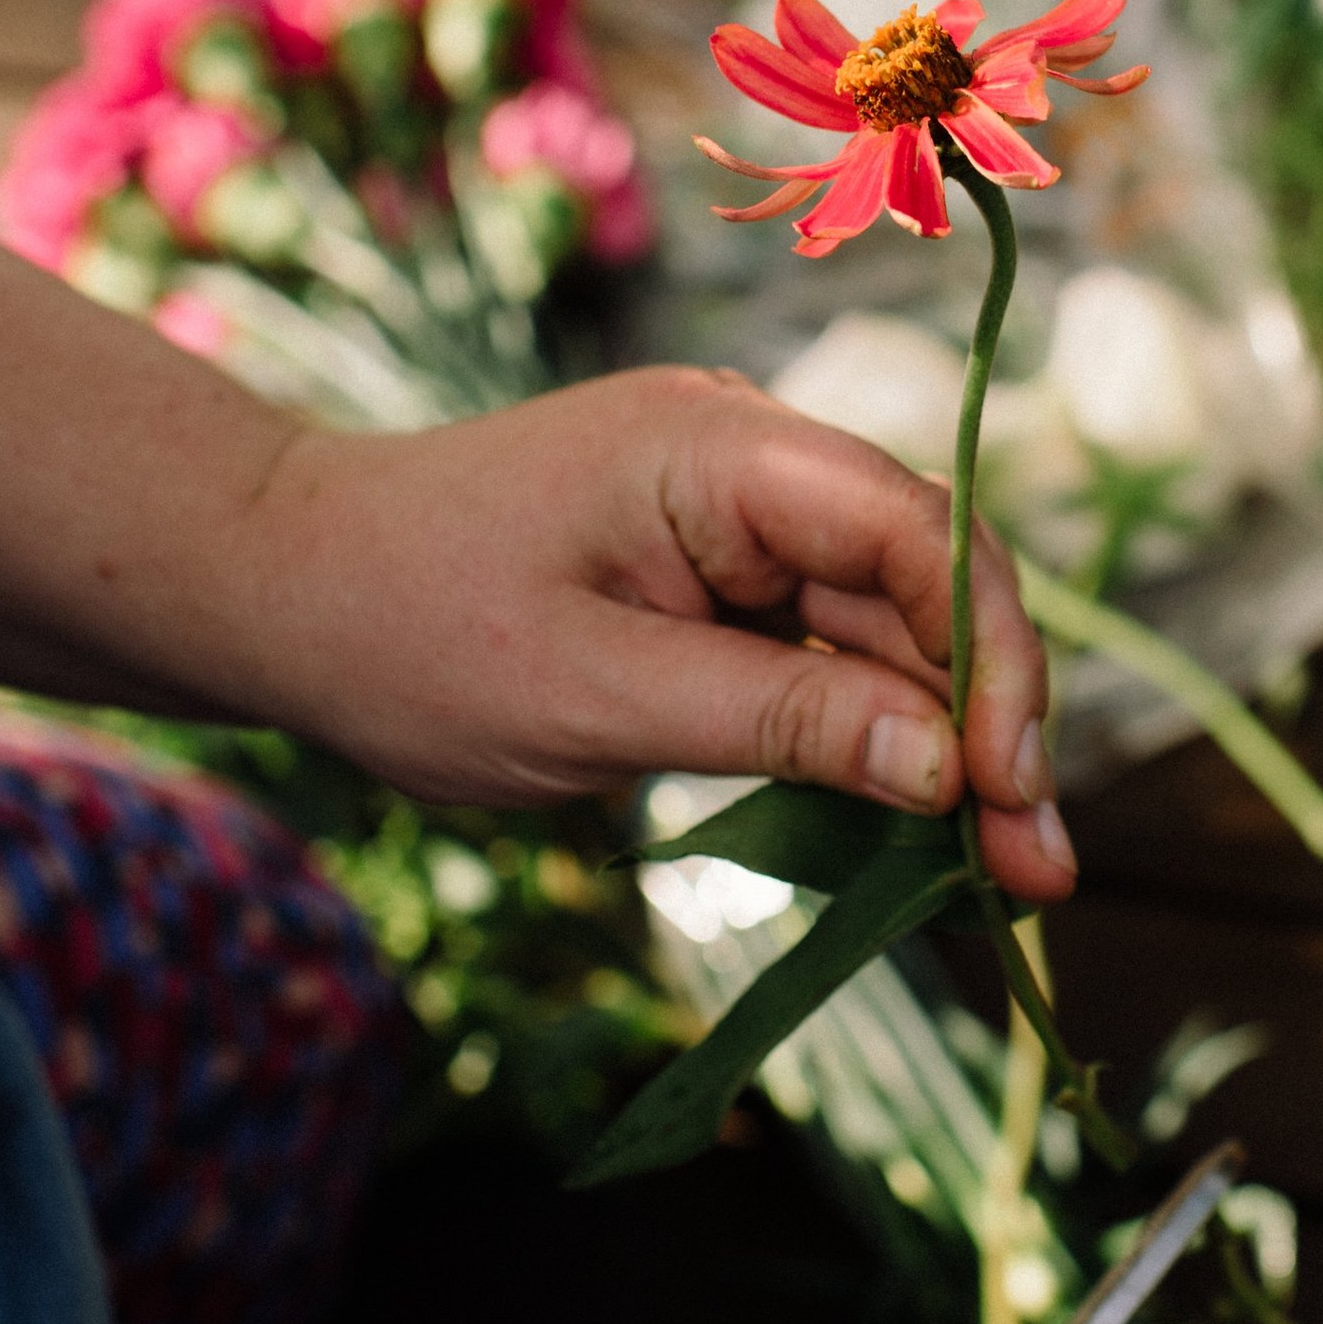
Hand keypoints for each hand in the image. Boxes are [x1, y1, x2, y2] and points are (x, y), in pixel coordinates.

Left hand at [234, 366, 1074, 901]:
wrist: (283, 592)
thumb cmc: (409, 631)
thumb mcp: (598, 697)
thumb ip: (783, 719)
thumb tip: (950, 766)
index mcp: (720, 446)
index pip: (915, 528)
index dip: (987, 656)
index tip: (1011, 788)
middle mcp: (747, 457)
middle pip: (918, 580)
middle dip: (984, 723)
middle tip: (1039, 872)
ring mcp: (731, 513)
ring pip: (879, 626)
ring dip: (937, 745)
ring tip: (997, 877)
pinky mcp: (709, 571)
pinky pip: (816, 645)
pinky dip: (861, 733)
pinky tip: (910, 824)